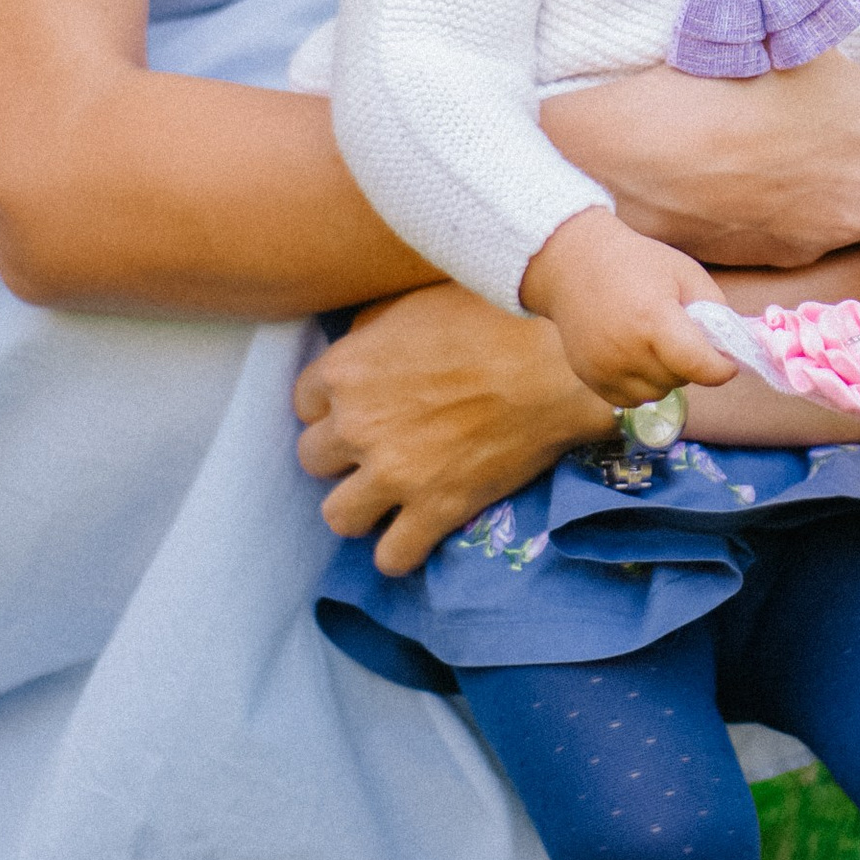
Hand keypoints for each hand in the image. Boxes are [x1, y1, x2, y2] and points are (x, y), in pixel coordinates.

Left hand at [295, 285, 612, 575]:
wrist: (555, 362)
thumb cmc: (493, 318)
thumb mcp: (417, 302)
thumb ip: (372, 328)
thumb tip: (359, 344)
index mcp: (346, 369)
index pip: (303, 403)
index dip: (332, 407)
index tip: (359, 408)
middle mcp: (357, 425)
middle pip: (313, 459)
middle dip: (342, 456)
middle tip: (377, 448)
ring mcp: (394, 473)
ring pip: (338, 516)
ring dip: (361, 508)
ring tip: (388, 498)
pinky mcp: (436, 509)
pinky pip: (392, 557)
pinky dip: (401, 551)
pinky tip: (416, 534)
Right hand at [521, 207, 740, 409]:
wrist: (574, 265)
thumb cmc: (636, 264)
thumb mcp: (685, 272)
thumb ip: (715, 309)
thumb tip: (730, 347)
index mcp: (653, 319)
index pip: (699, 366)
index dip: (721, 368)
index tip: (728, 361)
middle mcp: (626, 350)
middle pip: (680, 379)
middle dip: (690, 363)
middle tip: (681, 335)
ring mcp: (605, 368)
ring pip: (657, 393)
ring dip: (666, 376)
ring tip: (655, 343)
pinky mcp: (591, 379)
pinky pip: (632, 400)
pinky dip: (642, 384)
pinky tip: (634, 355)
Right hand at [541, 0, 859, 261]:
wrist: (635, 155)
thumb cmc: (713, 73)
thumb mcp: (788, 5)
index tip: (833, 70)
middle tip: (812, 101)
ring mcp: (836, 225)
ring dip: (843, 173)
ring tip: (795, 141)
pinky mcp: (797, 256)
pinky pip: (821, 227)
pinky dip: (805, 204)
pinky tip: (768, 176)